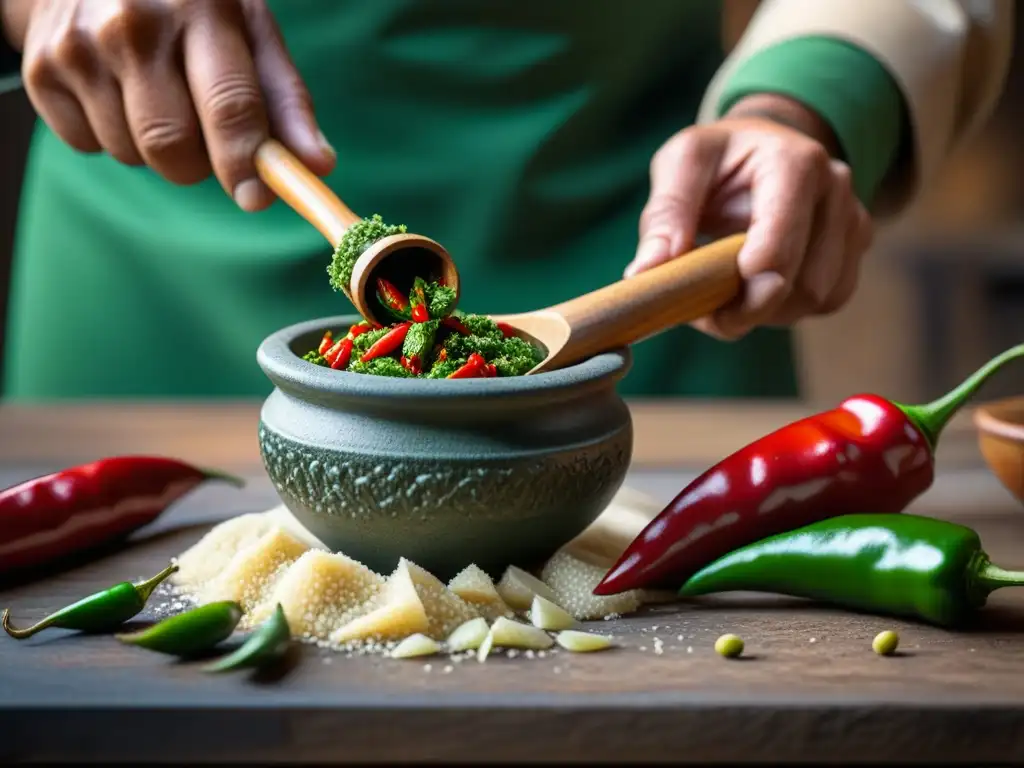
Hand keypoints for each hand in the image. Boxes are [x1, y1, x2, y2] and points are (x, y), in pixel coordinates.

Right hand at [17, 0, 333, 210]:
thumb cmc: (192, 11)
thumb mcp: (248, 35)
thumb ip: (286, 102)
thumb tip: (317, 166)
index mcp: (200, 9)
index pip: (228, 104)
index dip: (243, 161)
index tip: (256, 199)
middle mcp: (133, 23)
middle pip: (173, 146)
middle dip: (198, 163)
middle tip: (205, 136)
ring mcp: (79, 47)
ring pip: (133, 154)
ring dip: (156, 148)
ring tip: (157, 97)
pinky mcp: (42, 71)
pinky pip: (90, 147)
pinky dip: (112, 136)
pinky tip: (117, 92)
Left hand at [626, 94, 872, 339]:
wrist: (760, 147)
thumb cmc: (718, 156)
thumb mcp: (681, 163)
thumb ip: (665, 214)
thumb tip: (647, 272)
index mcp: (795, 163)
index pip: (778, 252)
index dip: (742, 292)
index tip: (701, 305)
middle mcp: (836, 188)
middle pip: (803, 286)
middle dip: (749, 309)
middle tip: (702, 306)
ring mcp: (853, 218)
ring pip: (816, 299)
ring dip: (767, 311)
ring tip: (726, 288)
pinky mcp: (855, 246)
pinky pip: (826, 301)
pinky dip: (788, 308)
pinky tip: (756, 287)